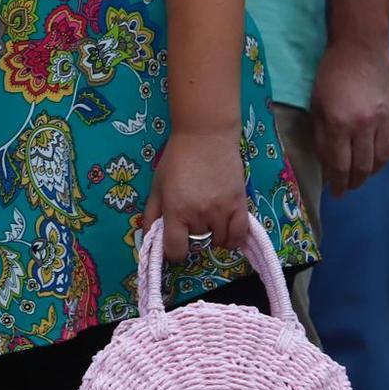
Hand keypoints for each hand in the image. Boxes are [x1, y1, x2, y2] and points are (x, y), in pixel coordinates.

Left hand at [145, 127, 249, 263]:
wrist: (206, 136)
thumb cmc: (177, 159)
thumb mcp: (157, 185)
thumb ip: (151, 214)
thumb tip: (149, 238)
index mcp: (176, 210)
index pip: (176, 249)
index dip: (173, 253)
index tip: (174, 246)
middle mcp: (199, 214)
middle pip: (198, 243)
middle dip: (192, 236)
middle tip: (190, 221)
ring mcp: (222, 211)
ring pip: (219, 241)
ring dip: (212, 236)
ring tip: (207, 221)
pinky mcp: (239, 204)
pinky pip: (239, 234)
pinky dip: (232, 239)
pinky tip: (225, 232)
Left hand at [309, 38, 388, 195]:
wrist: (362, 48)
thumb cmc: (332, 75)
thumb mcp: (316, 104)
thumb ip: (322, 136)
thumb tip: (328, 164)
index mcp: (339, 122)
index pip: (340, 164)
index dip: (338, 183)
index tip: (335, 192)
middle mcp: (364, 125)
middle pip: (363, 167)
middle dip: (354, 182)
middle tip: (347, 187)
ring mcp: (386, 120)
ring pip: (382, 159)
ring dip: (372, 173)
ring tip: (362, 175)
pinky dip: (388, 157)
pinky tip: (379, 159)